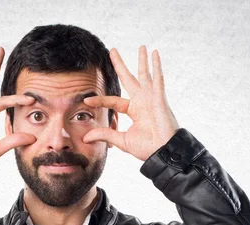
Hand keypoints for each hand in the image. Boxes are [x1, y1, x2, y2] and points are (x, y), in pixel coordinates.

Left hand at [82, 46, 179, 161]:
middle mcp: (142, 101)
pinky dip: (156, 66)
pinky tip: (154, 53)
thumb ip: (105, 135)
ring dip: (142, 61)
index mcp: (134, 111)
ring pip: (144, 75)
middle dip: (121, 65)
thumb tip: (86, 138)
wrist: (163, 152)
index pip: (113, 101)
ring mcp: (151, 98)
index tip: (86, 101)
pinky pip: (157, 79)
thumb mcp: (122, 141)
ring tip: (142, 46)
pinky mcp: (159, 98)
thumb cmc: (147, 148)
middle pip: (128, 79)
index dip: (100, 100)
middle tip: (113, 50)